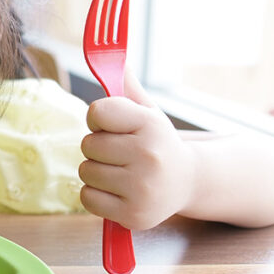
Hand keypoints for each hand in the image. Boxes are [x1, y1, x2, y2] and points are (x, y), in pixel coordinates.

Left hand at [78, 71, 194, 229]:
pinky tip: (118, 191)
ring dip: (96, 172)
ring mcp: (142, 188)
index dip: (98, 120)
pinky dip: (96, 195)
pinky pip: (87, 198)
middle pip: (88, 144)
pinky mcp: (133, 214)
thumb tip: (116, 59)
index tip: (112, 126)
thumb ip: (126, 88)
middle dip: (98, 148)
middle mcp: (148, 156)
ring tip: (121, 172)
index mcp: (150, 124)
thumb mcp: (147, 112)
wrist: (188, 182)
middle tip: (121, 153)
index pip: (96, 112)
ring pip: (85, 171)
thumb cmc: (157, 143)